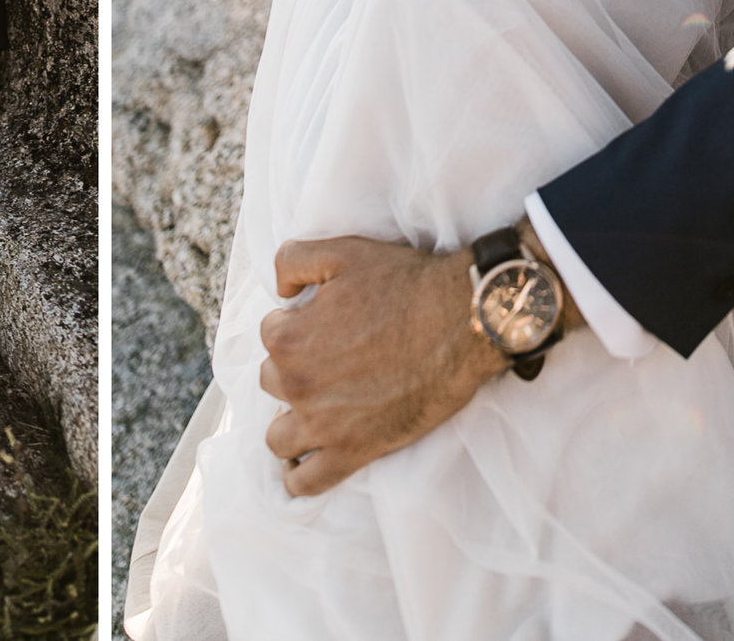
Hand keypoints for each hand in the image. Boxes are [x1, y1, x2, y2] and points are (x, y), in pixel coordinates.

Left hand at [258, 236, 507, 495]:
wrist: (463, 322)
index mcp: (288, 337)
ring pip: (279, 436)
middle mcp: (297, 385)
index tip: (326, 322)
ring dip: (291, 421)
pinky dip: (299, 477)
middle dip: (295, 368)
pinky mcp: (355, 452)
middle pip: (273, 381)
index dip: (298, 323)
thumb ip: (291, 261)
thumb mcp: (341, 251)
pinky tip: (306, 462)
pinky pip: (307, 482)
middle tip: (332, 359)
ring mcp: (324, 425)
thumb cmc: (405, 284)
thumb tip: (279, 291)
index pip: (270, 333)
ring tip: (317, 409)